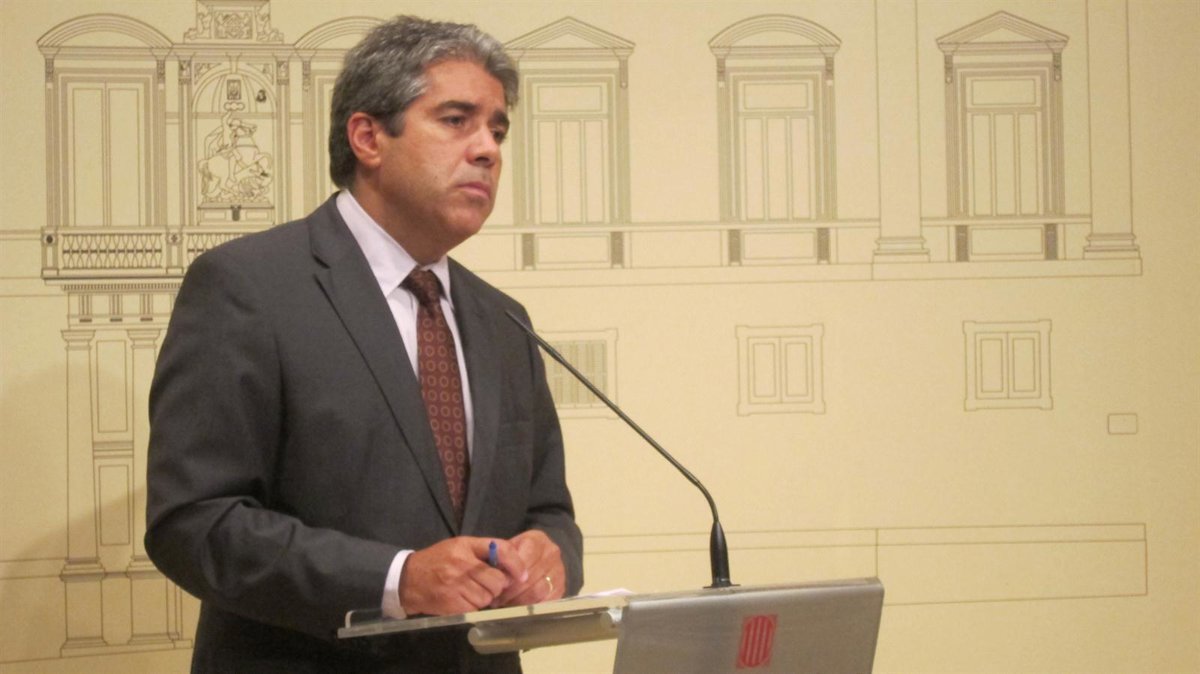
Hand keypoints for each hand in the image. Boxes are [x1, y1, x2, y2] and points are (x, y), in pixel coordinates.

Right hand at [398, 537, 527, 615]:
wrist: (407, 579)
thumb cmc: (438, 561)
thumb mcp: (459, 547)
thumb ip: (483, 552)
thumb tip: (512, 566)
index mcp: (465, 545)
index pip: (501, 549)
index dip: (516, 564)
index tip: (522, 574)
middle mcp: (462, 563)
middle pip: (497, 579)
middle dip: (497, 585)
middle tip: (487, 584)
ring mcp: (456, 584)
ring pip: (488, 596)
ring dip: (485, 597)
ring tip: (471, 591)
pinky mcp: (451, 603)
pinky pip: (476, 608)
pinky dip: (474, 607)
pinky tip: (464, 600)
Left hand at [495, 529, 564, 606]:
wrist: (539, 558)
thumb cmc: (517, 554)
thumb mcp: (508, 550)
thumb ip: (501, 558)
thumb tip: (492, 575)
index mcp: (537, 540)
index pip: (524, 560)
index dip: (510, 575)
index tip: (498, 584)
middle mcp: (552, 553)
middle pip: (531, 578)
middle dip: (512, 592)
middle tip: (498, 599)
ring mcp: (559, 571)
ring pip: (538, 592)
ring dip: (520, 601)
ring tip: (507, 604)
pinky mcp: (562, 588)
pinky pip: (547, 602)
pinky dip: (532, 607)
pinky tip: (521, 607)